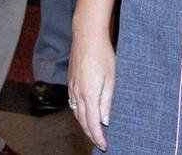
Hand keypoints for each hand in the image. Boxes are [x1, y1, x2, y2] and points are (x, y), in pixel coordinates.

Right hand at [68, 28, 115, 150]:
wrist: (86, 36)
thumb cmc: (102, 55)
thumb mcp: (111, 79)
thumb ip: (107, 101)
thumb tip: (105, 121)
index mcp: (89, 94)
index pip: (92, 123)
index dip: (98, 137)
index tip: (104, 146)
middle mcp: (78, 93)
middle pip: (82, 121)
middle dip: (91, 134)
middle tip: (99, 143)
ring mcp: (72, 87)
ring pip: (76, 113)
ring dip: (84, 125)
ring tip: (93, 133)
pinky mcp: (70, 81)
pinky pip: (73, 103)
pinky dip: (79, 113)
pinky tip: (84, 114)